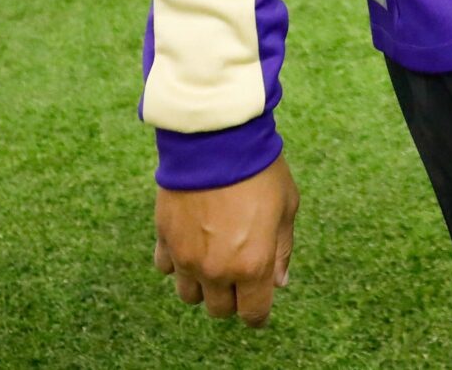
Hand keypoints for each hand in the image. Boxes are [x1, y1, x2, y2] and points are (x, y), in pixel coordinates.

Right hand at [155, 159, 298, 326]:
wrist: (216, 138)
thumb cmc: (259, 170)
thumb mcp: (287, 207)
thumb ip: (282, 250)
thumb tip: (279, 282)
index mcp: (252, 266)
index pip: (252, 314)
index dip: (258, 313)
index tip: (258, 305)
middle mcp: (217, 269)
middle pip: (219, 309)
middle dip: (231, 297)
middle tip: (238, 274)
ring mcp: (187, 256)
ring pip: (190, 294)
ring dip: (202, 283)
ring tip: (212, 257)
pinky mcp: (165, 238)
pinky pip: (166, 268)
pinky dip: (178, 262)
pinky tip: (190, 241)